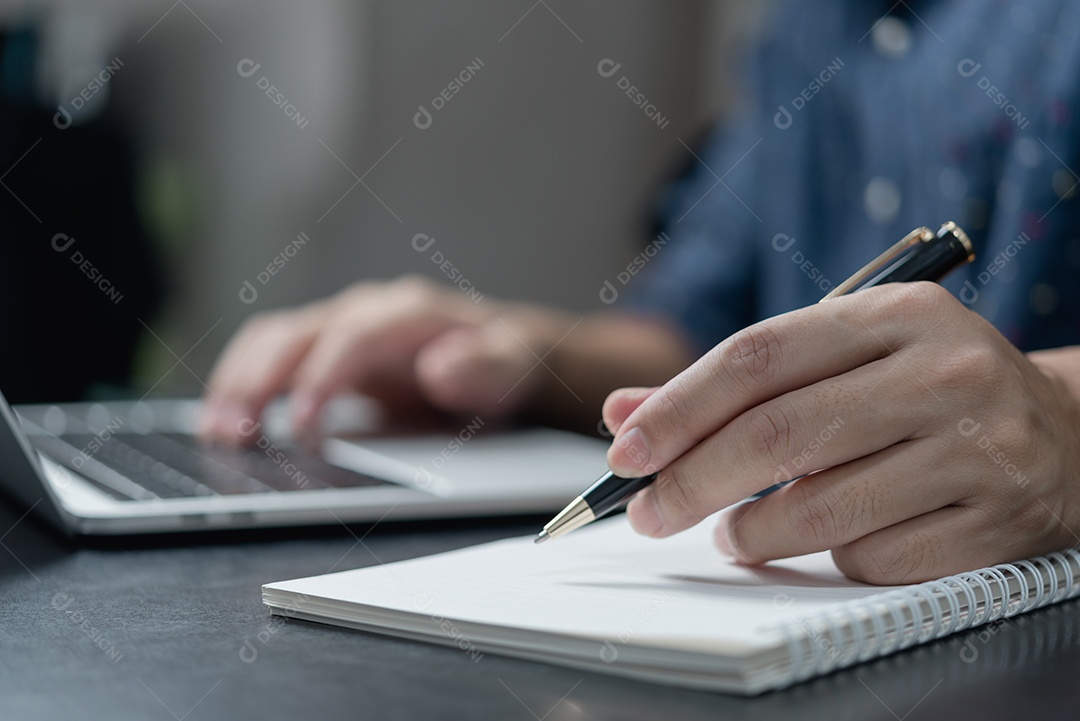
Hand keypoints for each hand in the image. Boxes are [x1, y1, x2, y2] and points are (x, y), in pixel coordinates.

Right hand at [200, 276, 572, 444]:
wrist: (502, 352)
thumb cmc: (503, 361)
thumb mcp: (513, 367)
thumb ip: (486, 367)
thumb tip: (442, 369)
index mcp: (406, 313)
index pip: (352, 336)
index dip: (321, 378)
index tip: (300, 425)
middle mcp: (363, 312)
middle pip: (296, 334)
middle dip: (258, 381)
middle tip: (234, 433)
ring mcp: (338, 329)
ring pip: (271, 341)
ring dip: (237, 382)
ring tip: (215, 431)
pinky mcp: (323, 352)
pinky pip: (270, 357)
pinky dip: (241, 385)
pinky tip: (223, 420)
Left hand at [602, 282, 1079, 583]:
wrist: (1063, 431)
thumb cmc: (925, 387)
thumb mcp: (841, 356)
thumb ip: (734, 383)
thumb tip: (626, 414)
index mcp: (897, 315)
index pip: (758, 356)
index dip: (679, 407)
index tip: (626, 449)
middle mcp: (943, 374)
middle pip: (780, 435)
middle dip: (692, 481)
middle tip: (648, 509)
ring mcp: (978, 450)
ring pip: (821, 509)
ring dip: (751, 530)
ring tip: (731, 529)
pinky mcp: (993, 522)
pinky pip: (871, 557)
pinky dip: (826, 556)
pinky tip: (823, 538)